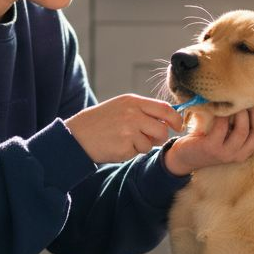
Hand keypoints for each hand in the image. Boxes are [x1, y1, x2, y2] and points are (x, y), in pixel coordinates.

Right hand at [65, 94, 183, 163]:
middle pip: (162, 129)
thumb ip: (143, 110)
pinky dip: (131, 152)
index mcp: (133, 101)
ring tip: (125, 140)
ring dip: (143, 145)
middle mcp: (133, 114)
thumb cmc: (101, 121)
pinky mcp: (124, 146)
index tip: (178, 126)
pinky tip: (117, 145)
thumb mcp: (121, 107)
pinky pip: (138, 152)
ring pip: (151, 143)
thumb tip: (168, 119)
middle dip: (160, 137)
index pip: (165, 108)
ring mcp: (129, 130)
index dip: (176, 119)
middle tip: (149, 138)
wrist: (76, 135)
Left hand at [164, 106, 253, 175]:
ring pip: (242, 130)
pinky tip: (217, 108)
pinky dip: (222, 114)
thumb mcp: (230, 135)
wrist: (184, 157)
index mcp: (246, 152)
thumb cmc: (209, 140)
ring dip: (240, 113)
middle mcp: (239, 155)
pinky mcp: (211, 148)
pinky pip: (222, 127)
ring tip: (233, 103)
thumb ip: (244, 125)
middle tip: (247, 99)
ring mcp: (225, 153)